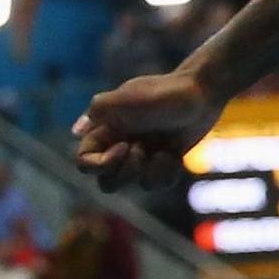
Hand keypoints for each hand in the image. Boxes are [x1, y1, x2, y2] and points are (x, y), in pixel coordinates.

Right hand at [71, 72, 221, 190]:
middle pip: (107, 182)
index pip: (84, 162)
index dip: (99, 164)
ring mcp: (143, 156)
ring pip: (133, 184)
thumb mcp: (125, 97)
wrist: (202, 93)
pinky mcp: (163, 163)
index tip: (124, 146)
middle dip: (125, 171)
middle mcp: (120, 145)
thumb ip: (97, 110)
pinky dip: (166, 173)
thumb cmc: (162, 93)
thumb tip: (76, 132)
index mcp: (105, 131)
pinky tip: (175, 156)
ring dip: (149, 171)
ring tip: (163, 151)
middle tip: (141, 150)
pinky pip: (157, 184)